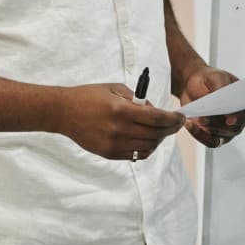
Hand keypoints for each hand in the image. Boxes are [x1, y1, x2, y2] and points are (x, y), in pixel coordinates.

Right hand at [53, 83, 185, 159]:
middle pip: (155, 135)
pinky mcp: (108, 154)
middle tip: (175, 124)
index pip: (157, 119)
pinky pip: (136, 155)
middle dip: (170, 129)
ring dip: (159, 139)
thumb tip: (156, 112)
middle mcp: (118, 130)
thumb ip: (138, 100)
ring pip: (148, 147)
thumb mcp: (115, 89)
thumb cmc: (89, 96)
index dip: (173, 119)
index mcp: (121, 110)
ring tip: (160, 131)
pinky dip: (146, 148)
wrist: (63, 112)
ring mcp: (113, 144)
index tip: (181, 118)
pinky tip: (147, 139)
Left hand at [180, 67, 244, 147]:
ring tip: (195, 119)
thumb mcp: (215, 76)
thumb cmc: (209, 80)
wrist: (194, 85)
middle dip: (217, 124)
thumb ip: (219, 86)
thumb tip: (219, 97)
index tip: (229, 118)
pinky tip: (190, 125)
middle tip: (203, 118)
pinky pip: (209, 141)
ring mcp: (228, 130)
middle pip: (234, 128)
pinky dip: (199, 135)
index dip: (241, 117)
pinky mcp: (215, 136)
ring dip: (207, 128)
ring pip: (221, 136)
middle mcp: (240, 119)